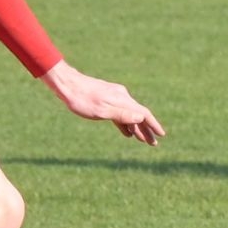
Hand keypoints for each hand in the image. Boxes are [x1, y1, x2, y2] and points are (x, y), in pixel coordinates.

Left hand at [40, 61, 164, 144]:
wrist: (66, 84)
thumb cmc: (82, 99)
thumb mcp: (101, 110)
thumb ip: (121, 114)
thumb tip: (141, 118)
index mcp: (123, 100)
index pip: (143, 114)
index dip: (153, 125)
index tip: (161, 135)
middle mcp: (122, 97)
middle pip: (138, 115)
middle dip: (146, 129)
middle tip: (153, 143)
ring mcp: (114, 97)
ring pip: (129, 114)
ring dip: (135, 127)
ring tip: (142, 140)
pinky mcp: (106, 98)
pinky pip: (120, 113)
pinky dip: (124, 123)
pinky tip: (126, 132)